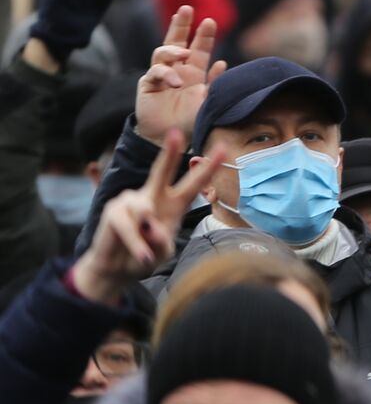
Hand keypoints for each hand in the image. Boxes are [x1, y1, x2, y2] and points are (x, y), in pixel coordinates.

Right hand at [71, 130, 223, 305]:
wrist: (117, 269)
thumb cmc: (145, 256)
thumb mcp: (162, 253)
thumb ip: (162, 241)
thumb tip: (149, 225)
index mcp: (175, 204)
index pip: (194, 183)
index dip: (208, 167)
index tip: (224, 149)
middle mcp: (154, 196)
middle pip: (161, 171)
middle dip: (169, 153)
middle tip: (175, 134)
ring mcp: (132, 200)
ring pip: (143, 212)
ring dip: (145, 238)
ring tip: (145, 255)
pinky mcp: (113, 210)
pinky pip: (126, 225)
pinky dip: (134, 243)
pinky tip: (140, 255)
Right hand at [136, 6, 226, 144]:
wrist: (172, 139)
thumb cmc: (192, 122)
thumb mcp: (209, 102)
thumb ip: (215, 84)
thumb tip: (222, 63)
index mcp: (194, 73)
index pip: (199, 49)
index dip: (204, 36)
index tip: (210, 21)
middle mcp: (177, 71)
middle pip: (176, 42)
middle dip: (181, 25)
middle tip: (186, 9)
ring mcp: (161, 77)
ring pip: (162, 53)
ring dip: (173, 50)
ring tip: (184, 53)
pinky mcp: (148, 85)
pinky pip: (154, 72)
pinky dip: (165, 73)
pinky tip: (176, 81)